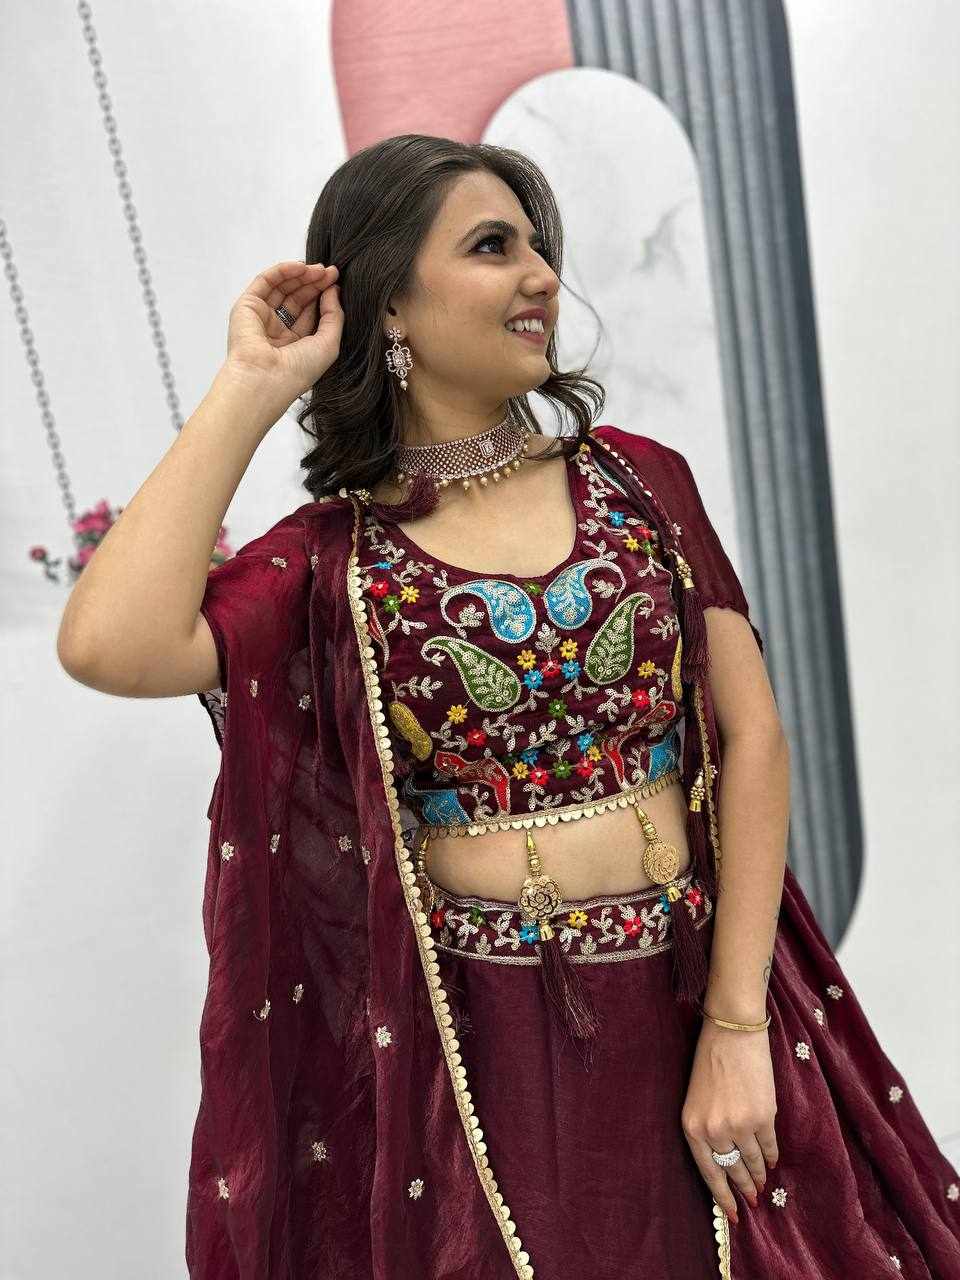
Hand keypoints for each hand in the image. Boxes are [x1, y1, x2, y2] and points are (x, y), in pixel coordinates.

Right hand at [223, 259, 343, 402]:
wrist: (266, 379)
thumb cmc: (297, 371)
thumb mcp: (329, 344)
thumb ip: (334, 315)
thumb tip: (333, 290)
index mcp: (294, 344)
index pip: (310, 312)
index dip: (324, 295)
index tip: (337, 282)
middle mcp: (276, 330)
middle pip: (297, 297)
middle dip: (315, 283)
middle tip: (332, 272)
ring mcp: (261, 317)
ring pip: (282, 287)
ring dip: (301, 275)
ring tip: (320, 270)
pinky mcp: (246, 306)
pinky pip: (265, 281)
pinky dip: (282, 271)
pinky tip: (300, 267)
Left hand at [681, 1020, 778, 1225]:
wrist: (732, 1031)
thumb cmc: (709, 1061)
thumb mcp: (696, 1099)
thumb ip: (707, 1129)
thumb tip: (725, 1159)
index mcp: (691, 1127)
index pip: (709, 1173)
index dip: (723, 1197)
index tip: (734, 1215)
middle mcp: (714, 1131)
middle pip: (733, 1171)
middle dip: (744, 1189)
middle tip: (752, 1202)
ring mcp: (740, 1126)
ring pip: (754, 1163)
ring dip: (759, 1175)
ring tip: (762, 1184)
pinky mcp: (763, 1117)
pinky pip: (769, 1147)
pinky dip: (772, 1157)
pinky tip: (772, 1162)